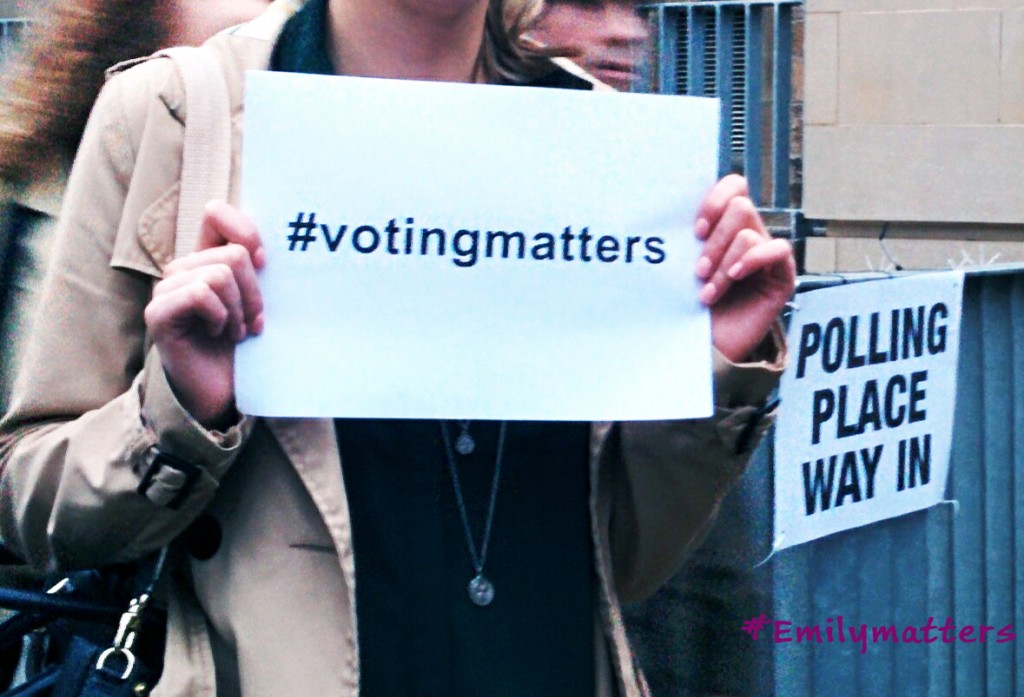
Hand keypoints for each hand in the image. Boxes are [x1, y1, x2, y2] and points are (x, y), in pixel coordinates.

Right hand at [144, 201, 264, 428]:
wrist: (222, 394)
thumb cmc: (243, 349)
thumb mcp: (257, 303)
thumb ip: (259, 271)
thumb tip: (284, 243)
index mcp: (205, 260)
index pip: (216, 213)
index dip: (246, 231)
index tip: (265, 264)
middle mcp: (182, 270)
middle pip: (232, 254)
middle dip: (255, 292)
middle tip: (254, 322)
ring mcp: (166, 291)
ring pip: (219, 274)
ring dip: (238, 309)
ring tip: (237, 332)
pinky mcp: (158, 314)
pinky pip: (199, 294)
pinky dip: (220, 316)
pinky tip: (219, 335)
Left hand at [694, 175, 795, 362]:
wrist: (703, 349)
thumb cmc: (687, 307)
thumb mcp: (681, 266)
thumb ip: (686, 238)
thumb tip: (672, 209)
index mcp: (724, 225)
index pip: (732, 186)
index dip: (715, 199)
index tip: (696, 230)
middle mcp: (747, 234)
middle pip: (740, 206)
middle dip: (715, 239)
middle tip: (698, 269)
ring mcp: (765, 255)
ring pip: (749, 232)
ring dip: (723, 261)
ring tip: (708, 290)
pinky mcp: (781, 276)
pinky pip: (778, 250)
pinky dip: (753, 260)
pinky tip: (734, 277)